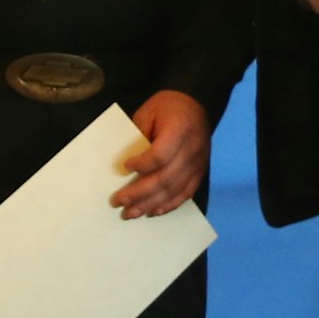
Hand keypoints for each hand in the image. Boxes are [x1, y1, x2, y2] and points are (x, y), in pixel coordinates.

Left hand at [111, 90, 209, 217]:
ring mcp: (198, 163)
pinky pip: (185, 193)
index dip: (142, 164)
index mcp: (179, 129)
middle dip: (139, 193)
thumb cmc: (167, 107)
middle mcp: (192, 150)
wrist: (196, 104)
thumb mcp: (148, 112)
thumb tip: (124, 165)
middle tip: (119, 202)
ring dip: (151, 204)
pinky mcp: (199, 172)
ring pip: (174, 190)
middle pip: (165, 178)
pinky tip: (153, 211)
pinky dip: (168, 205)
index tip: (125, 166)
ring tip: (131, 213)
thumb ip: (138, 136)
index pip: (160, 155)